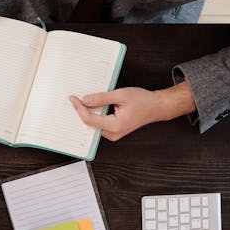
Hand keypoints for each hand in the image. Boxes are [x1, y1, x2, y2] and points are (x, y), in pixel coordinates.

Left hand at [70, 82, 194, 141]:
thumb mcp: (121, 95)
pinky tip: (92, 106)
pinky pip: (100, 124)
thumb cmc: (143, 101)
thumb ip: (102, 98)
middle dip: (81, 111)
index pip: (89, 119)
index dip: (79, 108)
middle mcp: (113, 133)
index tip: (73, 99)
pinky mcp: (114, 131)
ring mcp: (113, 133)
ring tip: (81, 101)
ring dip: (88, 113)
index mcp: (114, 125)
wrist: (156, 107)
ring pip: (94, 124)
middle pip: (90, 123)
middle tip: (73, 99)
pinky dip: (95, 115)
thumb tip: (86, 100)